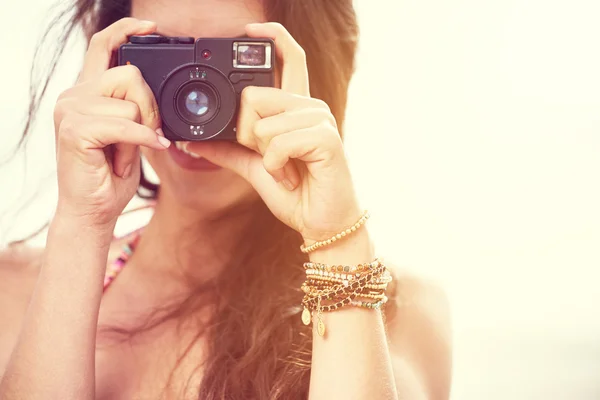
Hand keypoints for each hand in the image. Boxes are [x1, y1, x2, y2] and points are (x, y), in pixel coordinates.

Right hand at [53, 18, 169, 227]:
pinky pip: (124, 123)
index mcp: (86, 92)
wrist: (93, 209)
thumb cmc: (111, 174)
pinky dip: (140, 139)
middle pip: (129, 74)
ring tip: (128, 151)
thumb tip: (153, 88)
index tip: (150, 27)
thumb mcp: (130, 132)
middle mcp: (74, 95)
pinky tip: (137, 153)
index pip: (101, 45)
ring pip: (130, 100)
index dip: (125, 30)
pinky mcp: (74, 129)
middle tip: (148, 134)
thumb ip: (135, 106)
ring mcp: (70, 110)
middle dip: (150, 106)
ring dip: (142, 129)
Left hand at [186, 23, 361, 242]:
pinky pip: (278, 143)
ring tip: (286, 170)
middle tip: (271, 158)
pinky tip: (292, 177)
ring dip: (264, 156)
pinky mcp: (326, 138)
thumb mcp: (254, 168)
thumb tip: (190, 142)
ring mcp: (320, 119)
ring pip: (262, 123)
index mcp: (295, 108)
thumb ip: (227, 150)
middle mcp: (310, 106)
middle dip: (248, 135)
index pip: (289, 57)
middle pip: (255, 95)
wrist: (321, 223)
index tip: (248, 28)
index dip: (272, 37)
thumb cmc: (295, 194)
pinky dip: (276, 166)